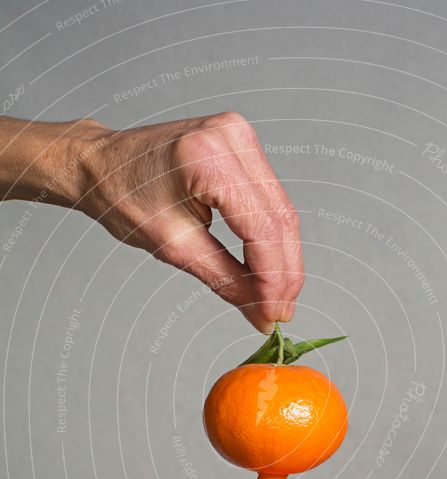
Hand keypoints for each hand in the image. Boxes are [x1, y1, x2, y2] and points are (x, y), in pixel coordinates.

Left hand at [76, 113, 302, 331]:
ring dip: (283, 258)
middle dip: (283, 273)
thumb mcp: (174, 246)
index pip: (261, 228)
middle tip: (280, 313)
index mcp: (208, 158)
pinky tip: (269, 267)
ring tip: (277, 298)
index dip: (273, 278)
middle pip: (279, 218)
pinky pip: (270, 199)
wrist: (102, 164)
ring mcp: (240, 136)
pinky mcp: (242, 144)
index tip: (274, 314)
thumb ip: (225, 279)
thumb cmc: (123, 197)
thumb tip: (259, 311)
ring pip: (282, 210)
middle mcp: (231, 138)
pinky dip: (271, 236)